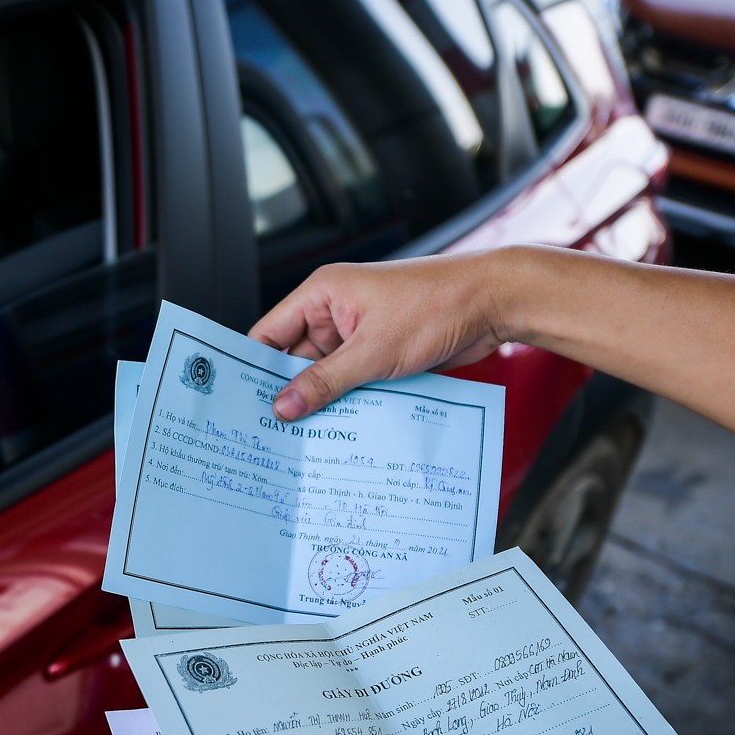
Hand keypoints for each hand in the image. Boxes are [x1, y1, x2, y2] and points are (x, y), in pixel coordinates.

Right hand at [250, 253, 516, 420]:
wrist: (493, 303)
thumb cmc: (438, 304)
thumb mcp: (373, 351)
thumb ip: (326, 382)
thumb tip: (285, 405)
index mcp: (322, 294)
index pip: (270, 333)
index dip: (253, 369)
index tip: (241, 405)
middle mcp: (335, 311)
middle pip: (295, 360)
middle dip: (289, 394)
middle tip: (273, 434)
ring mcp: (359, 333)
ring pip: (325, 375)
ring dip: (322, 402)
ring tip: (304, 439)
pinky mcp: (381, 352)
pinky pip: (352, 381)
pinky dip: (348, 402)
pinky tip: (340, 430)